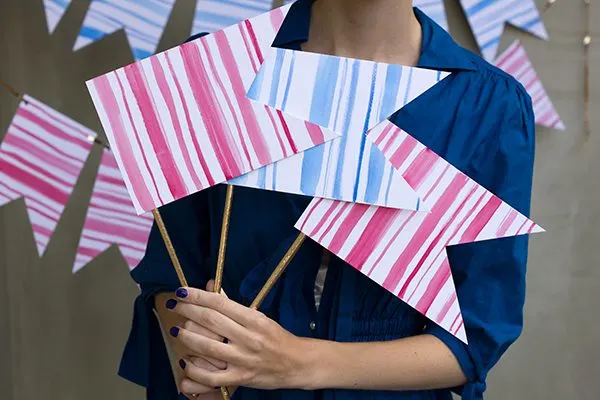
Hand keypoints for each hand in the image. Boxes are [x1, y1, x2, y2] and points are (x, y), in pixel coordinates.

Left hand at [167, 287, 311, 389]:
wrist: (298, 363)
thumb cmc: (277, 338)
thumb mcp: (259, 316)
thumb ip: (232, 304)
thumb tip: (210, 287)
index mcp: (254, 319)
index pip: (220, 303)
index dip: (198, 296)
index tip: (182, 292)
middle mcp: (248, 338)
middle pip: (211, 321)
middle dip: (188, 311)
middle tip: (175, 306)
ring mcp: (244, 359)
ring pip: (207, 347)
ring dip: (187, 337)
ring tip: (177, 330)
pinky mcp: (241, 378)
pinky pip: (212, 377)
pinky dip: (195, 370)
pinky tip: (186, 361)